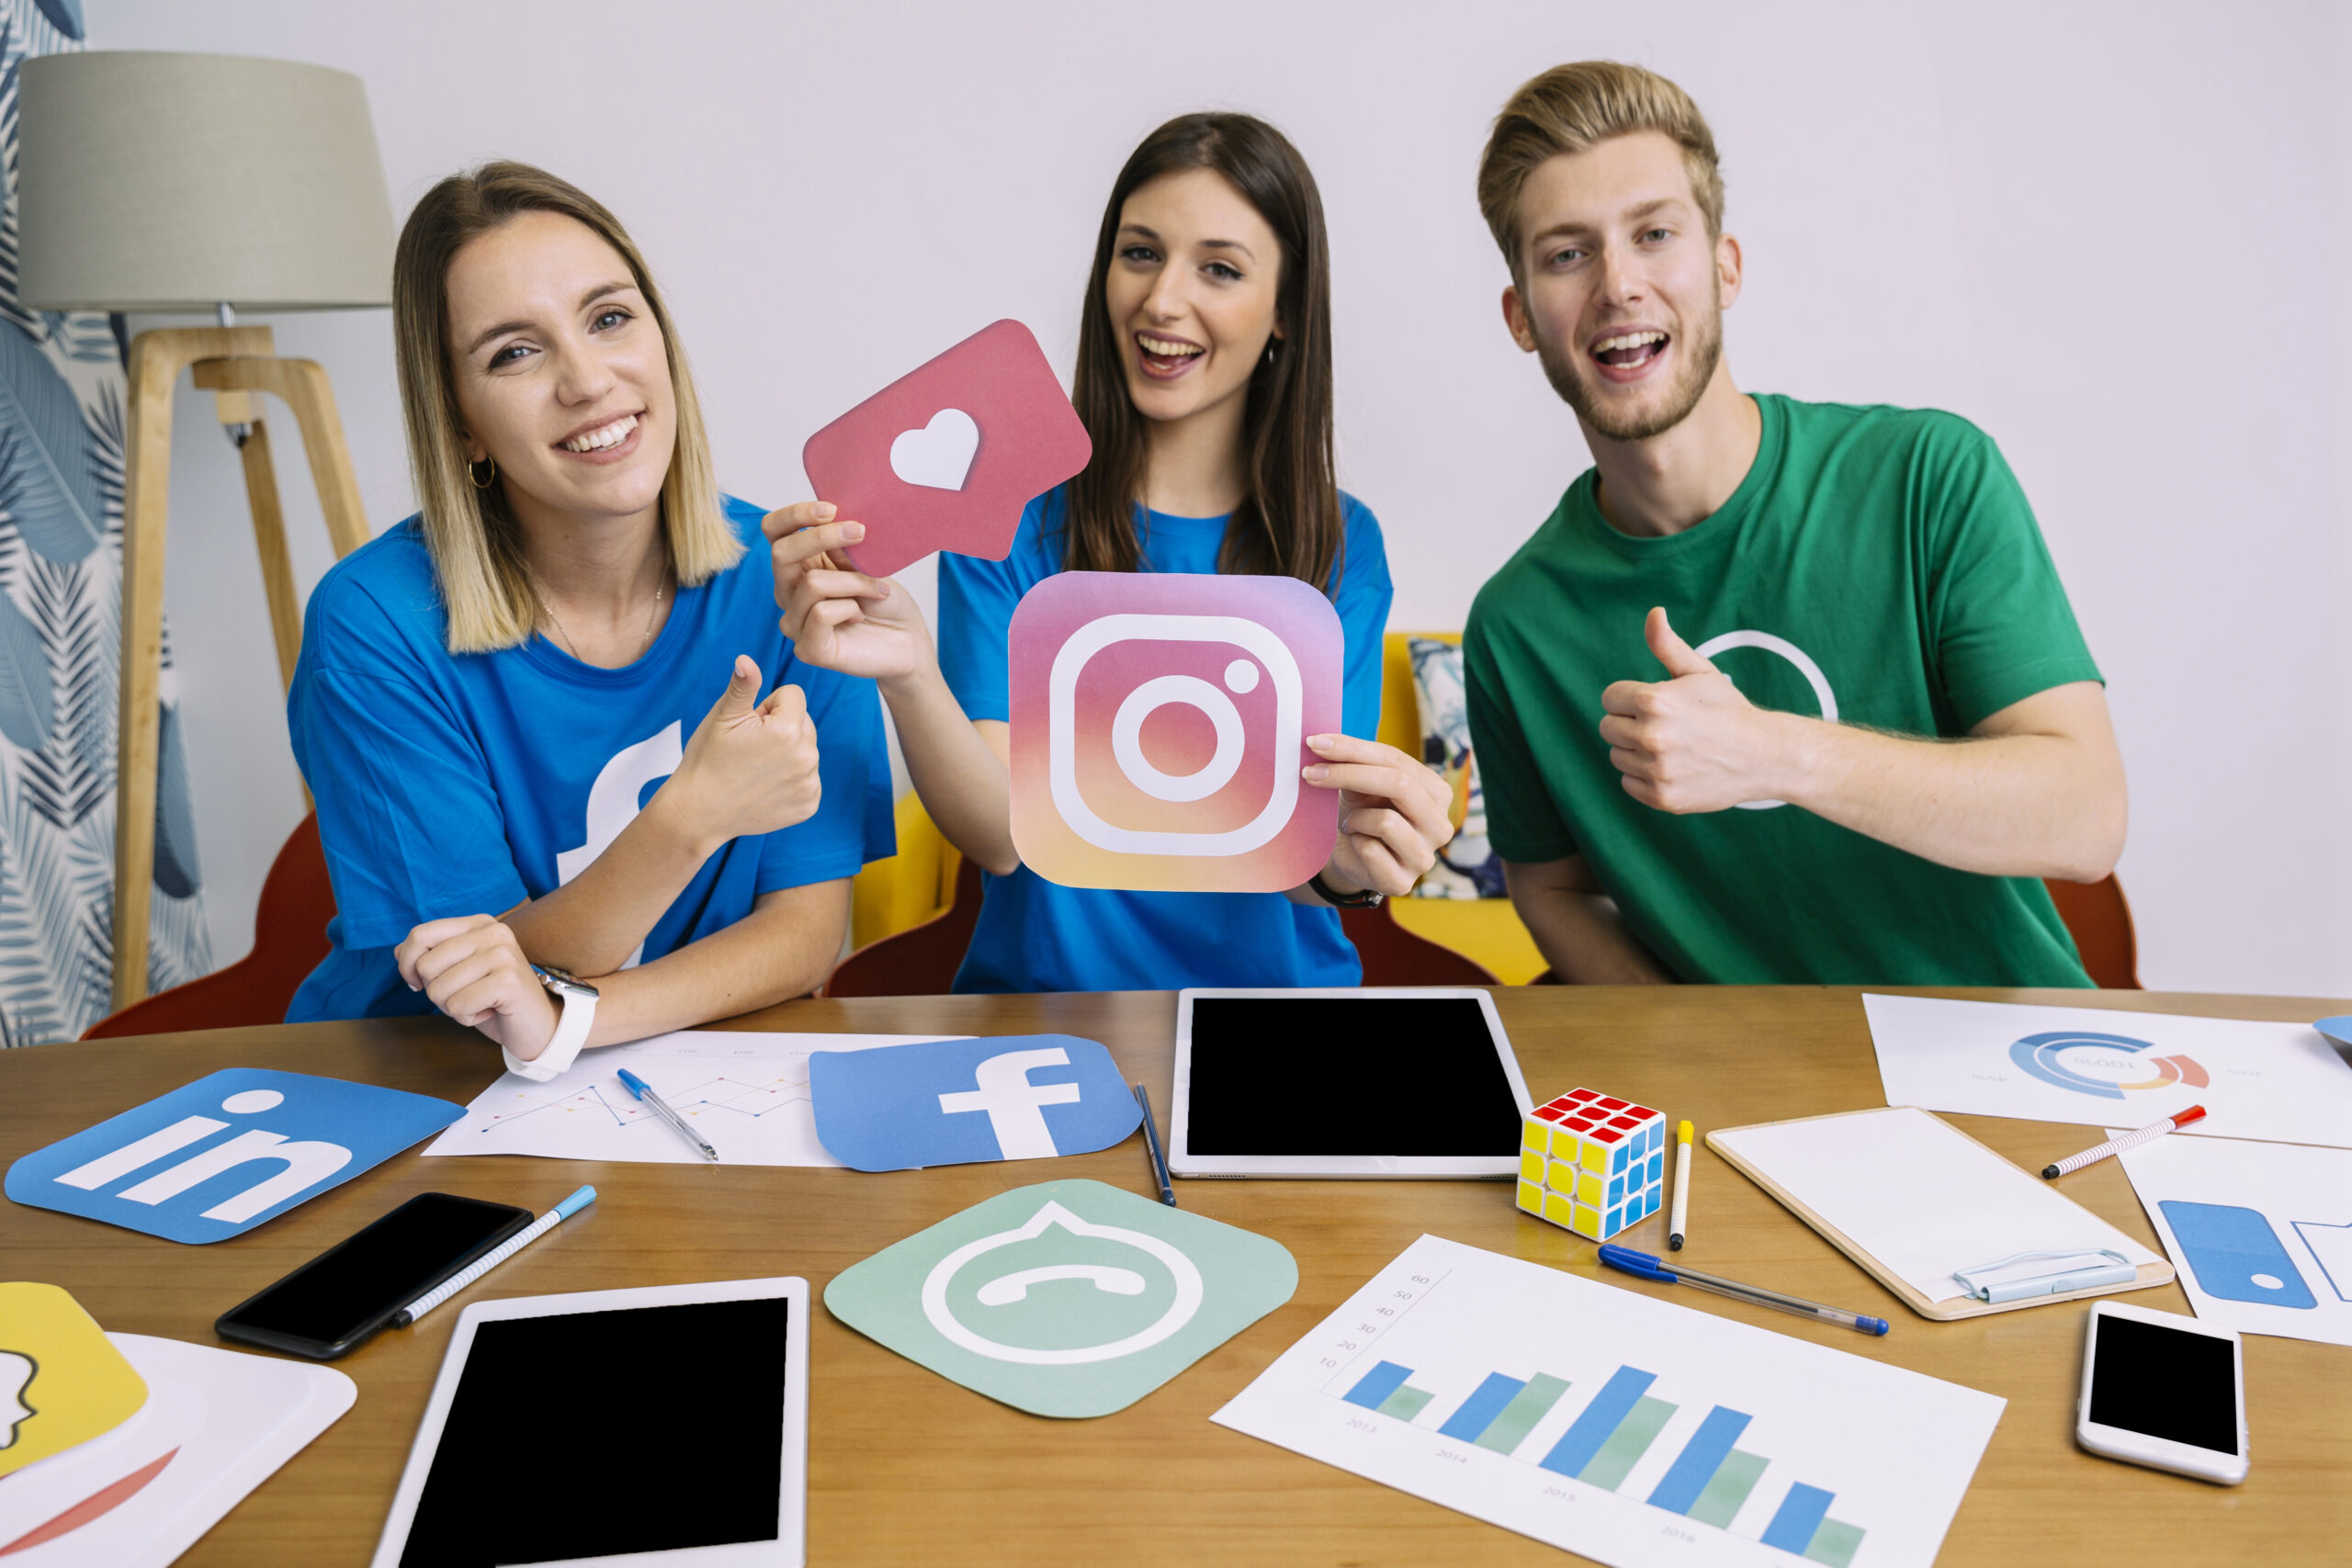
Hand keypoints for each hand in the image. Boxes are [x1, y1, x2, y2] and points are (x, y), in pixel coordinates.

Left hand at [396, 915, 558, 1058]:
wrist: (537, 1024)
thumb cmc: (493, 998)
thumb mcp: (458, 972)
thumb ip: (429, 956)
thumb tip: (398, 951)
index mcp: (478, 923)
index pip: (420, 934)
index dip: (407, 965)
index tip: (417, 984)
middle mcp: (493, 931)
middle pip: (426, 966)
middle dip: (435, 992)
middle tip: (464, 995)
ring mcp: (503, 954)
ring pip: (439, 989)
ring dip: (453, 1008)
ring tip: (479, 1003)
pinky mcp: (508, 980)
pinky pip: (458, 1006)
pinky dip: (467, 1018)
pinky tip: (489, 1012)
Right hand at [660, 655, 822, 844]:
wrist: (699, 813)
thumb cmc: (707, 760)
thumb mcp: (722, 717)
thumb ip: (743, 685)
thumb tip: (746, 659)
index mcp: (788, 730)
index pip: (793, 696)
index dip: (767, 707)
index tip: (748, 727)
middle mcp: (807, 757)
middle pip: (804, 722)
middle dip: (781, 728)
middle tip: (750, 749)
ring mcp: (810, 784)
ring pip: (806, 750)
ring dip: (787, 753)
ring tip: (755, 769)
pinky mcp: (810, 805)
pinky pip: (808, 778)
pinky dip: (791, 780)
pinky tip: (765, 787)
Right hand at [764, 503, 934, 683]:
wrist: (908, 640)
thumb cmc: (885, 600)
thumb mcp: (866, 562)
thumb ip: (842, 545)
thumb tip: (830, 519)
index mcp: (799, 565)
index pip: (774, 530)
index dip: (795, 514)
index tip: (832, 509)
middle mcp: (788, 592)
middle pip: (781, 552)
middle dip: (822, 537)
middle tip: (860, 532)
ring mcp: (795, 622)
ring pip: (813, 583)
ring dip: (855, 581)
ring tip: (877, 590)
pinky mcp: (808, 649)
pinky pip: (822, 613)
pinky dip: (851, 608)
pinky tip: (860, 616)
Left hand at [1302, 733, 1455, 897]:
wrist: (1350, 859)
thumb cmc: (1360, 813)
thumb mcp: (1361, 783)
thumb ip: (1355, 761)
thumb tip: (1323, 740)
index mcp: (1436, 793)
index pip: (1396, 760)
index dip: (1354, 749)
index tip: (1316, 742)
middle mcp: (1440, 825)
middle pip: (1399, 785)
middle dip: (1349, 774)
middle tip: (1310, 773)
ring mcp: (1424, 857)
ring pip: (1386, 821)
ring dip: (1356, 818)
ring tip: (1351, 824)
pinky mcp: (1402, 882)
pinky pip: (1371, 851)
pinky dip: (1355, 842)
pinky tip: (1356, 845)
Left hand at [1598, 608, 1799, 812]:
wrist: (1763, 755)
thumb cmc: (1728, 710)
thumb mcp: (1699, 671)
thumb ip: (1667, 645)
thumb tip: (1654, 612)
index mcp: (1654, 700)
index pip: (1610, 698)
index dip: (1630, 698)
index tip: (1654, 703)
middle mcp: (1651, 736)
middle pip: (1608, 727)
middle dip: (1629, 723)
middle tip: (1663, 725)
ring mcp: (1656, 769)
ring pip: (1617, 756)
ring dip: (1635, 750)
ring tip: (1669, 745)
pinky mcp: (1662, 797)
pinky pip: (1628, 783)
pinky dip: (1644, 776)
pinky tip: (1671, 766)